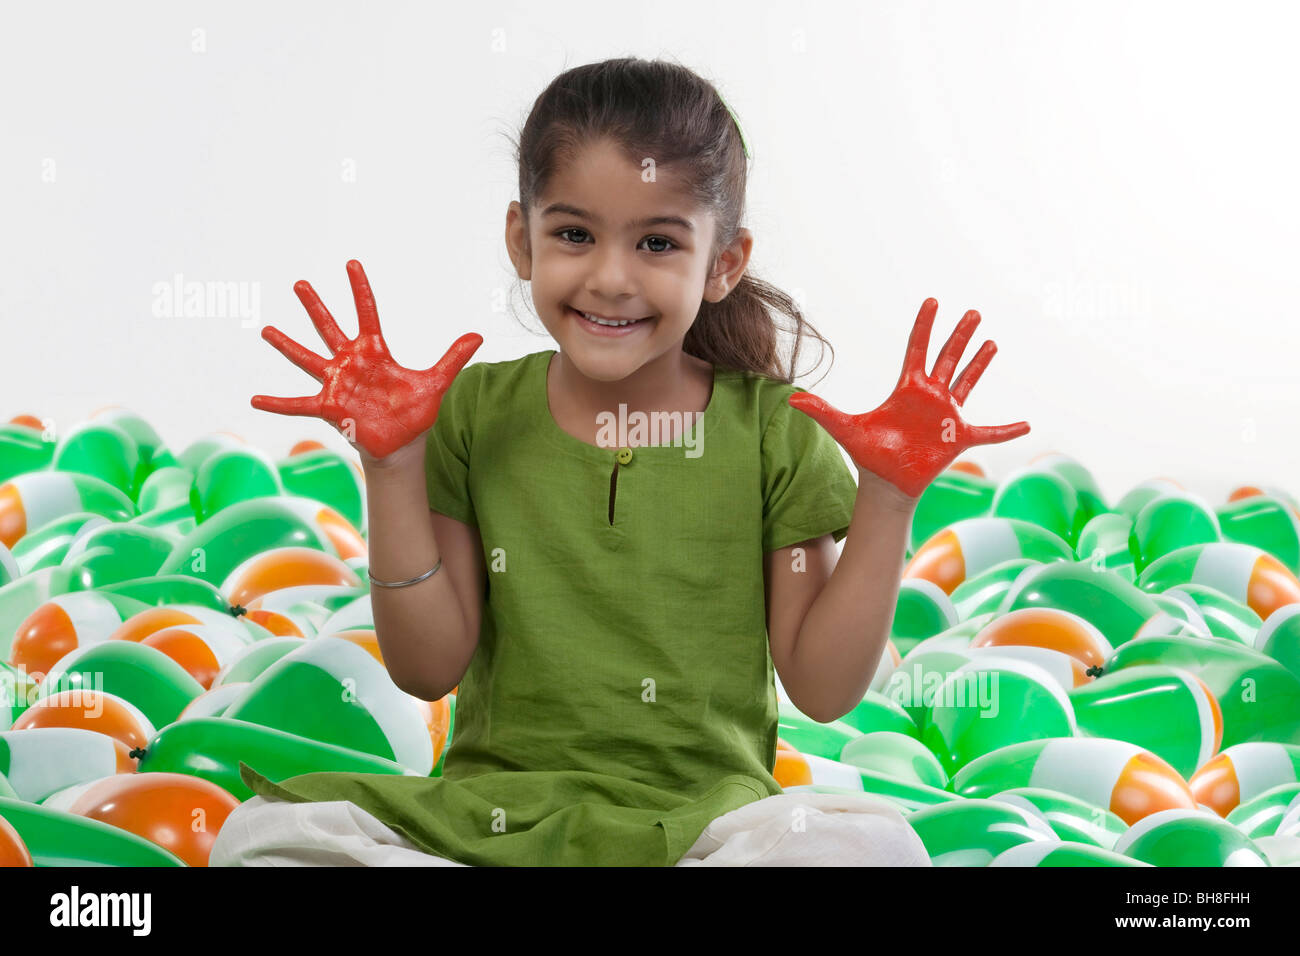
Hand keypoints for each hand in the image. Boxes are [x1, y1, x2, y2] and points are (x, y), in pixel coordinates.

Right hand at [250, 259, 482, 462]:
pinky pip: (298, 404)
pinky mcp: (329, 407)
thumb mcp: (435, 382)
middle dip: (316, 306)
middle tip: (300, 283)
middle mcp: (351, 362)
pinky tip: (254, 399)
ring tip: (266, 330)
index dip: (359, 289)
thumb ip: (452, 357)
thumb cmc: (414, 413)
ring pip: (308, 358)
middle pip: (330, 328)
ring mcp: (337, 383)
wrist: (402, 444)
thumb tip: (478, 335)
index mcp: (375, 351)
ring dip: (287, 345)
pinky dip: (278, 403)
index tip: (351, 263)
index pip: (366, 312)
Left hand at [788, 297, 1029, 499]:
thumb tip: (791, 399)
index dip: (924, 325)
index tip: (932, 301)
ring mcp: (946, 414)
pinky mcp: (958, 436)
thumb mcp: (845, 429)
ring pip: (967, 381)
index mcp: (907, 388)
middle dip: (959, 335)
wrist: (885, 483)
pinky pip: (989, 432)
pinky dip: (1008, 430)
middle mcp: (930, 396)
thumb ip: (822, 411)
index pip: (917, 349)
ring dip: (980, 363)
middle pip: (947, 358)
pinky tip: (1027, 424)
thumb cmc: (869, 454)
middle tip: (972, 312)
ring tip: (991, 342)